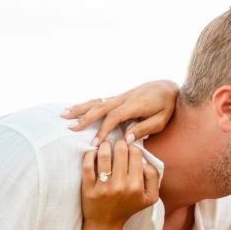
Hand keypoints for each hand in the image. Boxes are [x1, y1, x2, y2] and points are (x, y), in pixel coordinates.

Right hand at [62, 80, 178, 145]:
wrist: (167, 87)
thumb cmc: (166, 106)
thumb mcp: (161, 120)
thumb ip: (144, 129)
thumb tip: (126, 139)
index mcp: (134, 105)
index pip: (114, 117)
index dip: (104, 130)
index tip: (95, 143)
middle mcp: (124, 99)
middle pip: (100, 107)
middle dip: (84, 118)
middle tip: (70, 129)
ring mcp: (119, 97)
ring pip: (96, 102)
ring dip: (79, 108)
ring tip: (63, 115)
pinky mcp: (118, 97)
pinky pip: (99, 101)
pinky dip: (85, 105)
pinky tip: (74, 109)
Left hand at [81, 140, 158, 226]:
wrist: (105, 225)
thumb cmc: (127, 208)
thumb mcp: (150, 198)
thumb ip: (154, 177)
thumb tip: (145, 160)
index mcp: (136, 186)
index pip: (135, 154)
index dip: (132, 147)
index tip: (128, 149)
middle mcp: (120, 186)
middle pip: (120, 150)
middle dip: (119, 144)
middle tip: (117, 146)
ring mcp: (103, 187)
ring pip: (103, 154)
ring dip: (104, 146)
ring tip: (105, 147)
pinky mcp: (88, 188)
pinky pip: (87, 165)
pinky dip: (89, 155)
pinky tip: (93, 154)